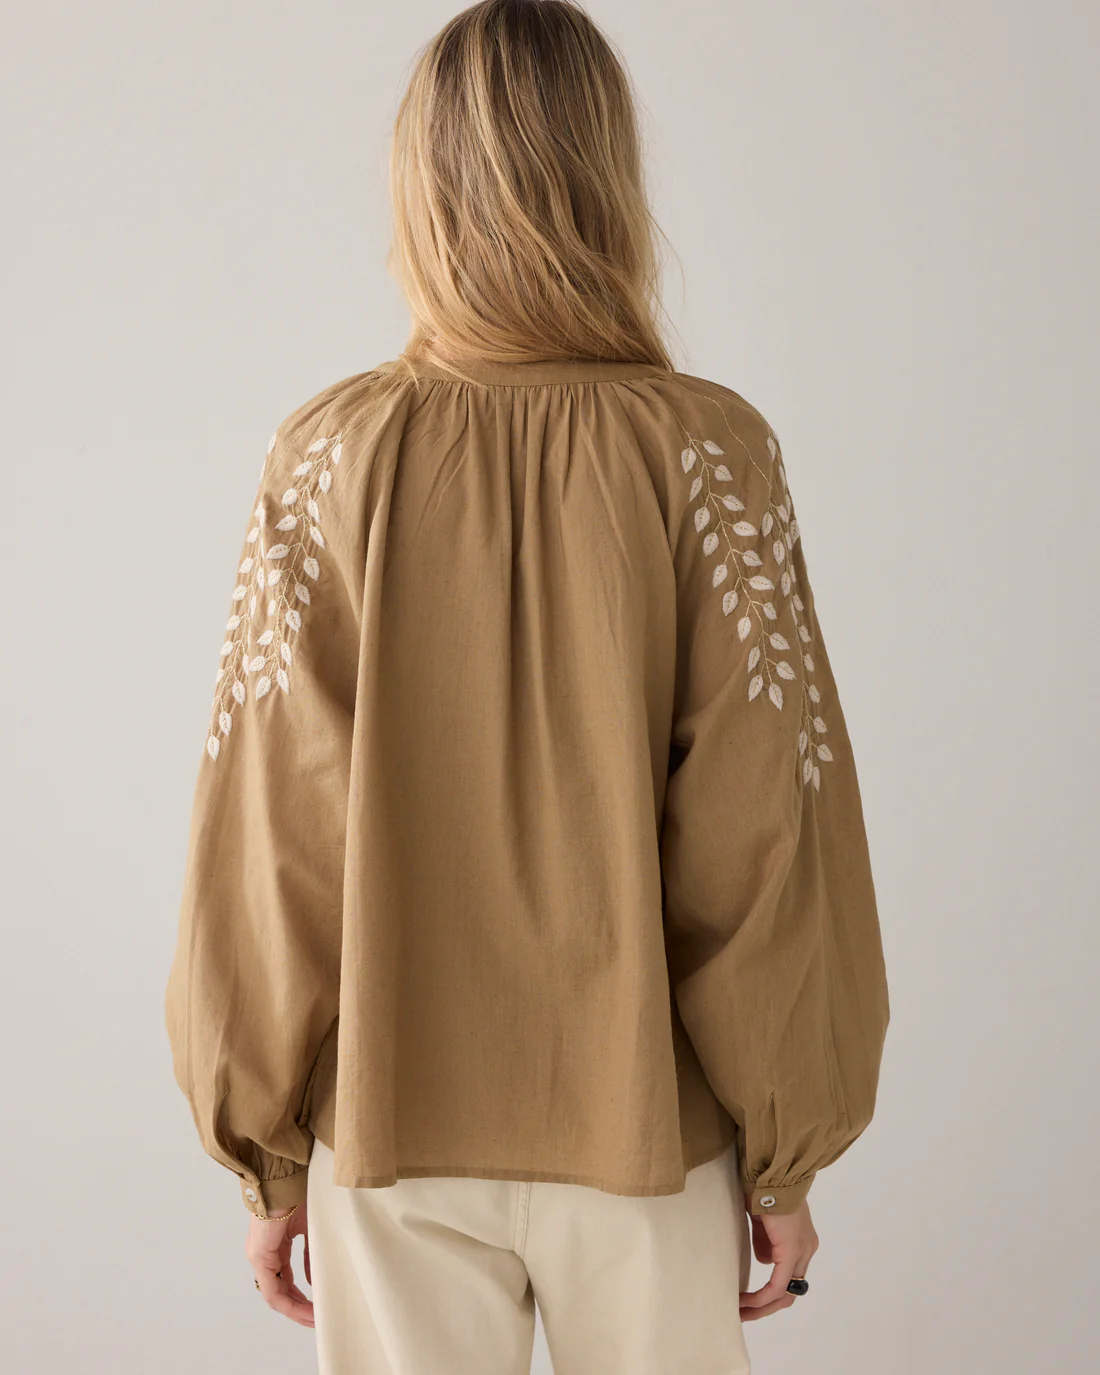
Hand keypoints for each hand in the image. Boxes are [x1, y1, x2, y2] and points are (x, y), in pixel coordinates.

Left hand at [246, 1202, 314, 1326]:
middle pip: (280, 1292)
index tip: (318, 1306)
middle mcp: (264, 1255)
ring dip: (295, 1310)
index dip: (301, 1297)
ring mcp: (259, 1257)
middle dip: (299, 1308)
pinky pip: (272, 1290)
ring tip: (313, 1319)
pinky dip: (288, 1302)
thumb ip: (310, 1255)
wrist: (286, 1178)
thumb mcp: (310, 1228)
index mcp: (275, 1247)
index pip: (286, 1281)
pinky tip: (305, 1307)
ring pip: (275, 1295)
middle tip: (317, 1319)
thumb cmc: (299, 1195)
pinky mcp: (259, 1256)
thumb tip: (312, 1279)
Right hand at [739, 1198, 817, 1321]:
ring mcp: (802, 1250)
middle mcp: (807, 1248)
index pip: (789, 1276)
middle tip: (743, 1313)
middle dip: (765, 1306)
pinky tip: (746, 1301)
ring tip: (740, 1310)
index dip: (769, 1291)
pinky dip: (761, 1297)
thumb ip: (766, 1240)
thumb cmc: (763, 1187)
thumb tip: (764, 1259)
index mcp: (801, 1240)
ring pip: (785, 1294)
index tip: (747, 1298)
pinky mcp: (791, 1250)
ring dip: (761, 1306)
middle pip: (790, 1291)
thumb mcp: (763, 1219)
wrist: (770, 1171)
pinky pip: (777, 1286)